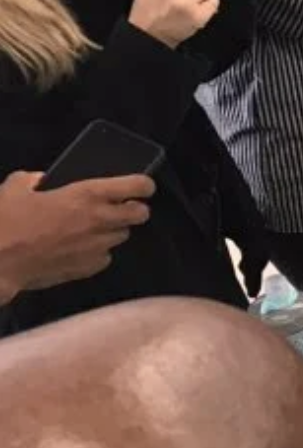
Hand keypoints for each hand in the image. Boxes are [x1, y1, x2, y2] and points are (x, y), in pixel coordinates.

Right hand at [0, 169, 152, 302]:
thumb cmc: (6, 221)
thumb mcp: (15, 188)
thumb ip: (33, 180)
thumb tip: (41, 180)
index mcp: (88, 194)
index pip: (137, 186)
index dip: (143, 185)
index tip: (142, 187)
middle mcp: (101, 220)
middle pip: (141, 214)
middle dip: (135, 210)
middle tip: (121, 209)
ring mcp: (98, 246)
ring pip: (122, 236)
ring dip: (112, 231)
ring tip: (92, 230)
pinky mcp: (89, 268)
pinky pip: (105, 257)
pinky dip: (97, 252)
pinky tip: (79, 250)